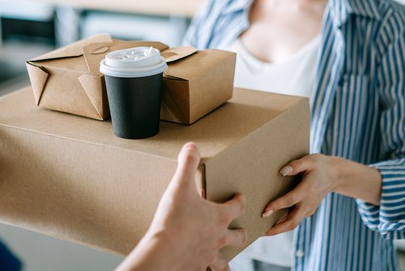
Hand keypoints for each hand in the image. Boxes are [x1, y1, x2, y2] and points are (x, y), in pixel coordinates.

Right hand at [117, 142, 246, 270]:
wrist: (163, 253)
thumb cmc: (174, 219)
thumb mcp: (180, 186)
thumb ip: (187, 163)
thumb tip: (192, 146)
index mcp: (218, 217)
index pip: (237, 207)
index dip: (240, 201)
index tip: (240, 197)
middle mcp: (218, 238)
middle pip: (237, 236)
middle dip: (240, 232)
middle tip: (241, 230)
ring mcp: (208, 255)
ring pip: (224, 262)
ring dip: (226, 261)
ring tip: (227, 264)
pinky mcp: (196, 267)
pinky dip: (205, 270)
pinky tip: (201, 269)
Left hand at [262, 154, 335, 235]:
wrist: (337, 175)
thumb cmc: (320, 165)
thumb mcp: (309, 161)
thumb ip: (296, 165)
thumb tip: (282, 171)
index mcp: (306, 190)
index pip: (289, 201)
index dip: (276, 206)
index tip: (264, 212)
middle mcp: (308, 203)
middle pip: (292, 221)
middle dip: (277, 229)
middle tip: (261, 232)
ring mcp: (309, 208)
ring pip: (294, 223)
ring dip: (279, 228)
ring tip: (263, 231)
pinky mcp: (308, 209)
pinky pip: (296, 218)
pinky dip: (285, 222)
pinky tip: (273, 221)